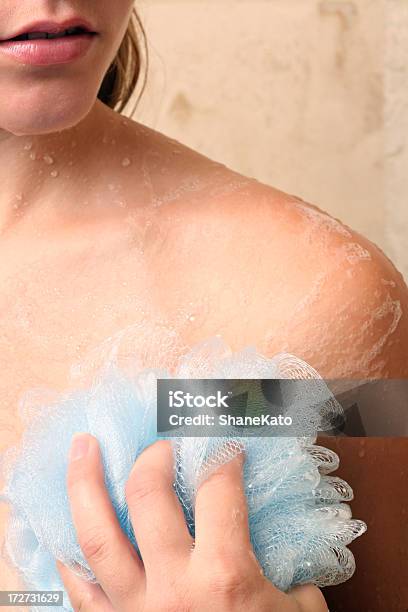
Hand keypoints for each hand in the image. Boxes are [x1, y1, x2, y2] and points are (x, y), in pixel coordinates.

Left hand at [57, 434, 328, 611]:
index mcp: (224, 575)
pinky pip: (80, 591)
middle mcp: (173, 586)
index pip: (218, 489)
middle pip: (148, 497)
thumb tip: (285, 544)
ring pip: (97, 537)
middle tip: (163, 445)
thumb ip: (292, 574)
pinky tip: (64, 531)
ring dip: (85, 484)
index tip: (227, 447)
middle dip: (155, 457)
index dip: (224, 456)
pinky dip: (70, 558)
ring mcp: (135, 609)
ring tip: (82, 447)